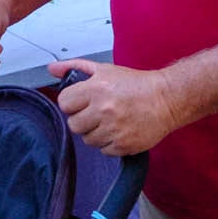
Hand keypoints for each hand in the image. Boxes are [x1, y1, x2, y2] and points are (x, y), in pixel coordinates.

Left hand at [47, 59, 187, 154]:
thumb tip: (52, 69)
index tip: (81, 102)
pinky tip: (119, 131)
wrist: (166, 99)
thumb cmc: (135, 84)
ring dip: (96, 132)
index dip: (72, 103)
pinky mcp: (124, 145)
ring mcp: (114, 129)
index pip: (64, 103)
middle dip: (83, 119)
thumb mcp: (104, 69)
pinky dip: (109, 143)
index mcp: (96, 89)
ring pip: (87, 140)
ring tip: (110, 121)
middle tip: (96, 113)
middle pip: (74, 125)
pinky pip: (104, 151)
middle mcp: (103, 110)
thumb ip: (74, 68)